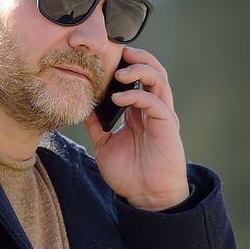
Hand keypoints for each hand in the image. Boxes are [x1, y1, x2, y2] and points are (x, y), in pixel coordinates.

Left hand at [84, 46, 189, 210]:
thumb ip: (96, 124)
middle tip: (118, 51)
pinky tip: (119, 97)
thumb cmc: (129, 174)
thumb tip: (82, 105)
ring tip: (119, 71)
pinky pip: (155, 102)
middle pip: (153, 70)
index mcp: (139, 110)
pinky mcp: (167, 126)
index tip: (105, 55)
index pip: (137, 76)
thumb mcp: (104, 144)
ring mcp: (162, 116)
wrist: (146, 197)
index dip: (125, 62)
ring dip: (140, 69)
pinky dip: (137, 95)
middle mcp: (153, 108)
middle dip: (138, 56)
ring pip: (159, 79)